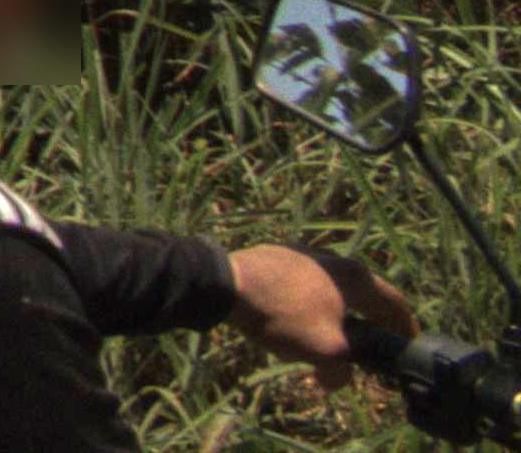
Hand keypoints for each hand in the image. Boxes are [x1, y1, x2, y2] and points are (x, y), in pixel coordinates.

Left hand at [228, 242, 416, 388]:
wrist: (224, 283)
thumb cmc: (282, 313)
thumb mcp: (324, 351)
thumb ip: (342, 371)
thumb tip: (335, 378)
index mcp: (354, 277)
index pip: (394, 303)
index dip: (405, 327)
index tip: (409, 344)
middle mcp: (334, 259)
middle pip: (363, 297)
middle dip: (368, 325)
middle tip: (370, 348)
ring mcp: (303, 255)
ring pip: (331, 292)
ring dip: (335, 318)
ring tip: (329, 342)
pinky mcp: (277, 258)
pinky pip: (303, 289)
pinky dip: (308, 308)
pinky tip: (294, 327)